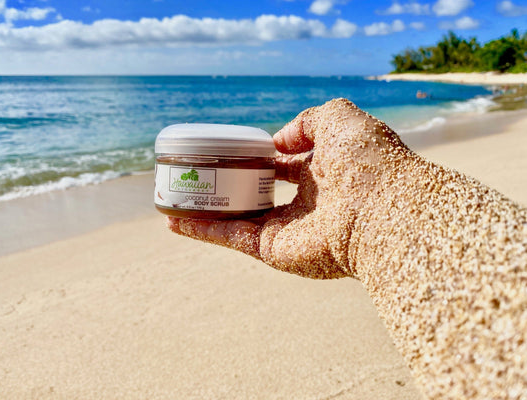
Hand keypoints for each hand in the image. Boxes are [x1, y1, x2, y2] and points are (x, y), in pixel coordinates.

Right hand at [166, 98, 408, 278]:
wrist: (383, 209)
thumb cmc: (367, 160)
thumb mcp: (339, 118)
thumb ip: (308, 120)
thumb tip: (278, 140)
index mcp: (325, 171)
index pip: (287, 163)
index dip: (262, 155)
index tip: (237, 147)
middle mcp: (307, 202)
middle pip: (260, 192)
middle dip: (234, 183)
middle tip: (203, 171)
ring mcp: (289, 228)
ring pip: (240, 217)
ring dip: (208, 209)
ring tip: (176, 197)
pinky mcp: (274, 250)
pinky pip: (232, 238)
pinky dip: (203, 230)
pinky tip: (175, 221)